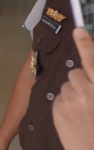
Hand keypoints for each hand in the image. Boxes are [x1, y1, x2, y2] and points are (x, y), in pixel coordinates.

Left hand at [53, 28, 93, 149]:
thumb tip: (87, 73)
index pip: (93, 62)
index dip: (86, 45)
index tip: (78, 30)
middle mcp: (88, 91)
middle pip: (75, 73)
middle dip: (79, 81)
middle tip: (88, 99)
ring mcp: (71, 100)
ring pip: (65, 86)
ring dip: (72, 94)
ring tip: (83, 112)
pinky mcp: (58, 109)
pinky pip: (59, 98)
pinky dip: (64, 105)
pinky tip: (74, 119)